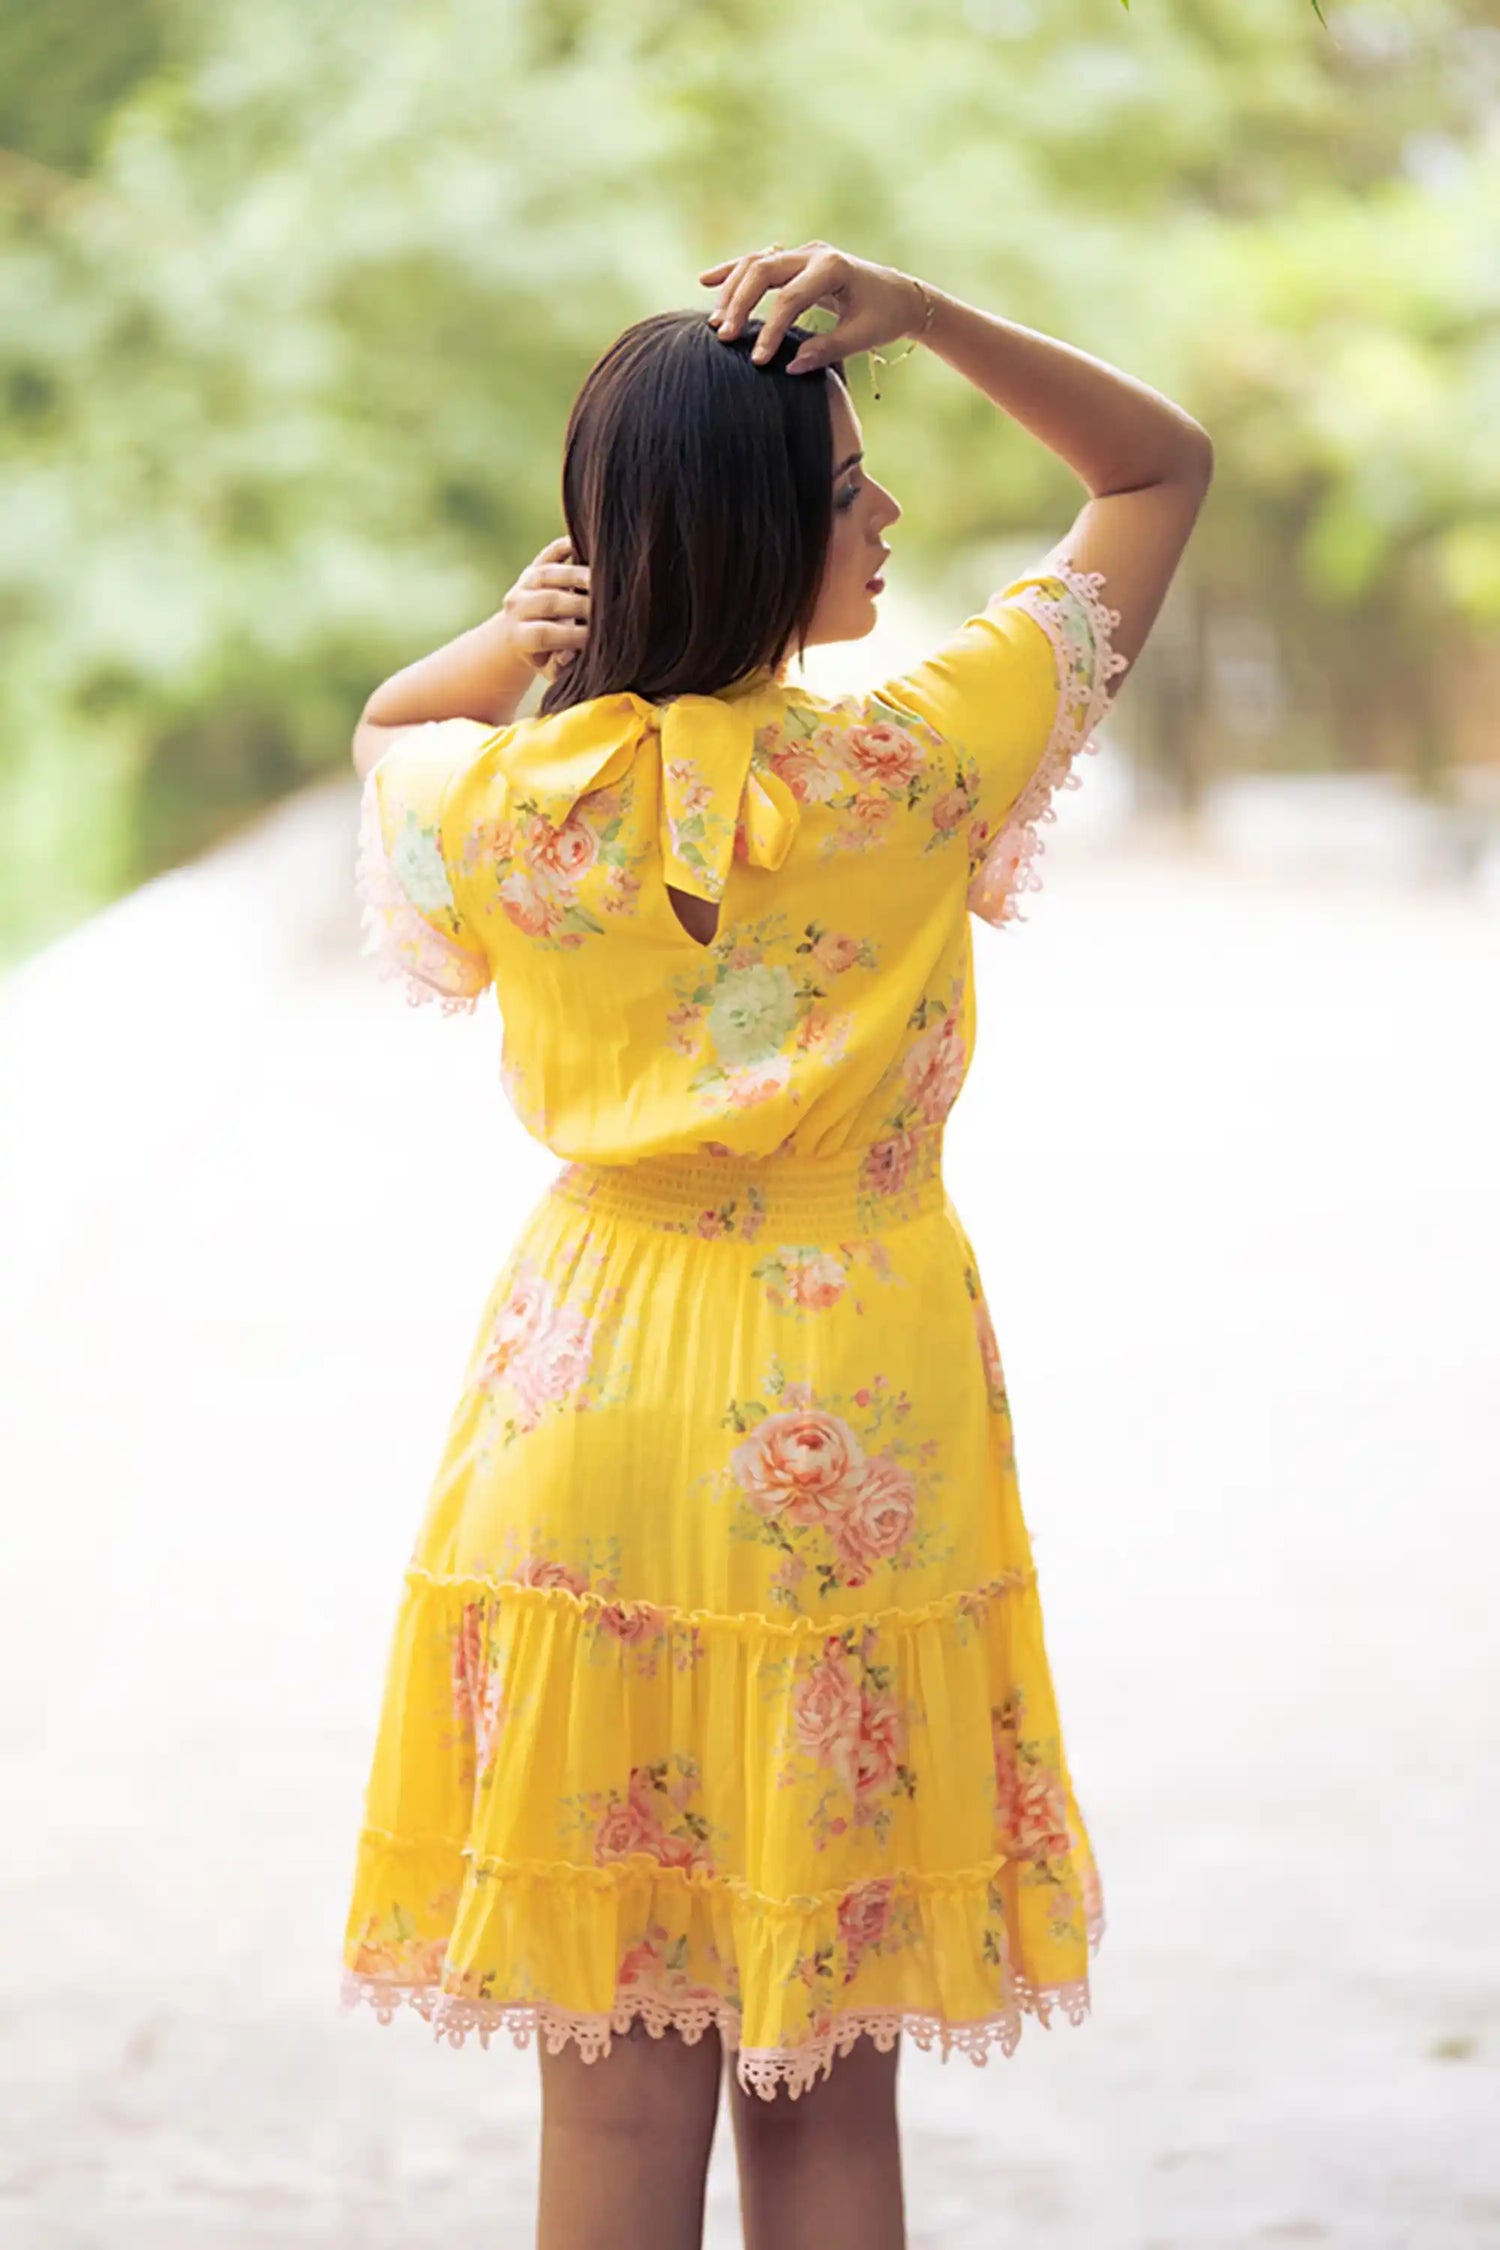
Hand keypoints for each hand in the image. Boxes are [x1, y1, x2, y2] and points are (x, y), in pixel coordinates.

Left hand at [499, 535, 589, 678]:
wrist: (517, 633)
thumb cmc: (543, 657)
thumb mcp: (548, 669)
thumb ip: (559, 667)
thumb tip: (569, 655)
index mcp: (518, 635)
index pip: (544, 634)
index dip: (571, 636)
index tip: (597, 637)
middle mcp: (517, 605)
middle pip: (549, 601)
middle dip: (580, 605)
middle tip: (608, 609)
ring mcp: (524, 582)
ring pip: (549, 573)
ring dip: (577, 575)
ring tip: (603, 580)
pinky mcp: (534, 565)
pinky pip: (550, 552)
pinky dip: (566, 546)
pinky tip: (588, 546)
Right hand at [699, 241, 927, 374]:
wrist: (899, 295)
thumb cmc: (884, 317)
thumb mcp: (861, 337)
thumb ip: (827, 350)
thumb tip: (790, 367)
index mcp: (833, 268)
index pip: (790, 299)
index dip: (770, 330)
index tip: (757, 360)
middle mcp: (814, 254)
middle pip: (763, 271)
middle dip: (740, 303)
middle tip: (724, 336)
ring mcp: (803, 254)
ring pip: (756, 263)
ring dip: (732, 289)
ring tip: (717, 321)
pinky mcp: (795, 261)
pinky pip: (759, 262)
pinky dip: (733, 272)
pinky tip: (706, 280)